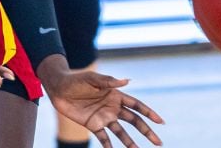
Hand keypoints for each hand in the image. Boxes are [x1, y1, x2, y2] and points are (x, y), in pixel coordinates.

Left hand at [46, 69, 163, 146]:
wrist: (59, 88)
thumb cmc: (77, 80)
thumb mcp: (93, 79)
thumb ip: (109, 81)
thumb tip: (127, 81)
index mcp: (116, 95)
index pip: (136, 106)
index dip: (149, 113)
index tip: (160, 121)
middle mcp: (113, 108)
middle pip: (134, 121)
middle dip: (146, 131)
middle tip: (158, 142)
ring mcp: (104, 117)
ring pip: (121, 132)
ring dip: (130, 142)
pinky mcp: (93, 125)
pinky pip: (104, 138)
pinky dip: (109, 146)